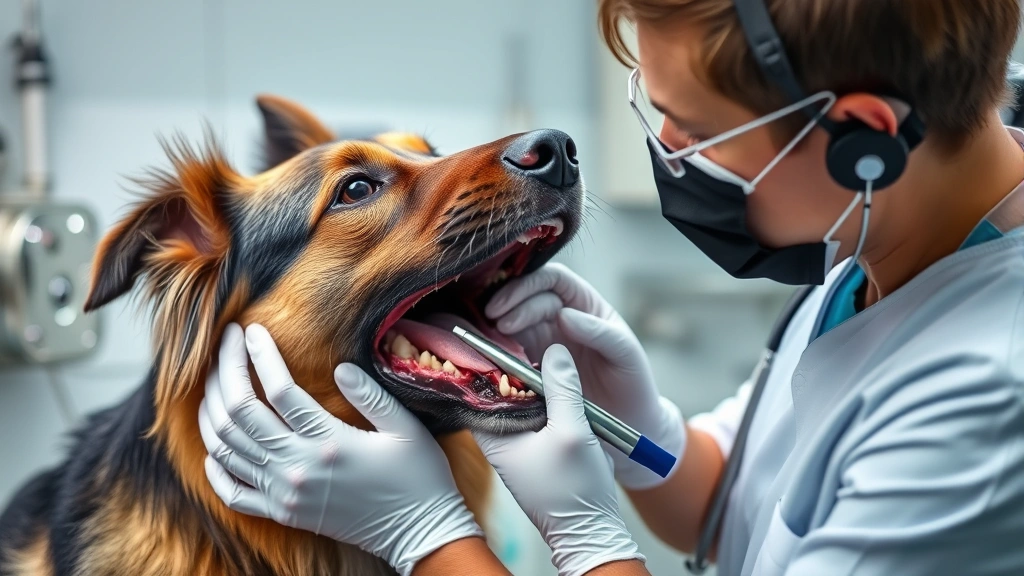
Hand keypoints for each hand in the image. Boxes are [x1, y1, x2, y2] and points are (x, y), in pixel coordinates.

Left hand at [199, 323, 482, 575]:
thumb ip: (370, 395)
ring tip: (215, 380)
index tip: (251, 330)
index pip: (280, 390)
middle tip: (226, 344)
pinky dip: (215, 466)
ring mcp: (285, 494)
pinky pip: (233, 492)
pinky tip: (215, 443)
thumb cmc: (418, 477)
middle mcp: (298, 468)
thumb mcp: (405, 428)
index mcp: (329, 443)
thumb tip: (339, 366)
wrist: (419, 533)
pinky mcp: (282, 513)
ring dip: (213, 409)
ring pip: (227, 448)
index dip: (260, 355)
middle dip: (227, 371)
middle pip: (241, 413)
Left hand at [474, 345, 644, 575]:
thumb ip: (562, 387)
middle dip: (506, 361)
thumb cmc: (575, 488)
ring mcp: (515, 443)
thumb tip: (555, 349)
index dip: (482, 354)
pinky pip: (532, 411)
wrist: (589, 530)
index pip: (477, 386)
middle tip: (512, 325)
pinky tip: (554, 376)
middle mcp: (498, 437)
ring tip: (534, 343)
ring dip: (527, 377)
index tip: (489, 325)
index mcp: (493, 435)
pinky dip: (541, 395)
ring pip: (517, 398)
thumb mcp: (572, 430)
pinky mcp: (533, 447)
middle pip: (496, 388)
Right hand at [485, 263, 684, 488]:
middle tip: (496, 322)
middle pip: (528, 298)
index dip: (528, 285)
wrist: (629, 422)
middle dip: (509, 305)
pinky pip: (512, 350)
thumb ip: (597, 331)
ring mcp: (546, 339)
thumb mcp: (624, 352)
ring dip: (499, 327)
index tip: (509, 304)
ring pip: (515, 321)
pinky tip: (493, 356)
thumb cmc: (633, 382)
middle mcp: (562, 316)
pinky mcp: (535, 364)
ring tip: (490, 338)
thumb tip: (563, 315)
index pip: (552, 279)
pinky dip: (500, 350)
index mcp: (585, 303)